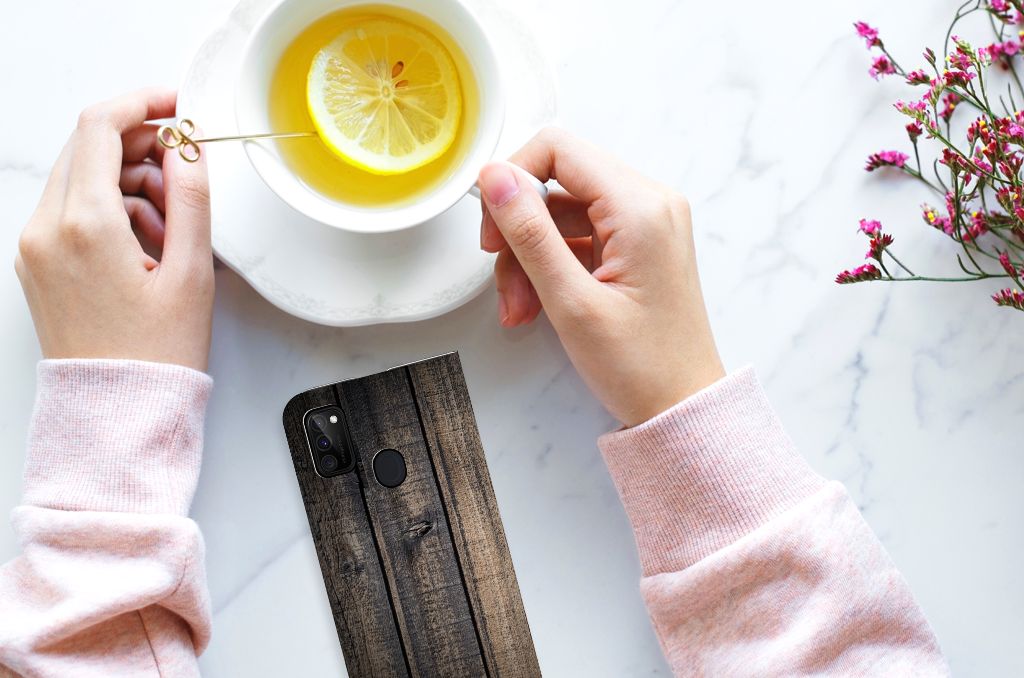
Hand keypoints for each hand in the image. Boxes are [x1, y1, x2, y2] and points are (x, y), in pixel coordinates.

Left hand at [15, 88, 213, 371]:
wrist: (117, 411)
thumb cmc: (156, 355)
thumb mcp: (192, 272)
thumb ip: (192, 198)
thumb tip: (188, 147)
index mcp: (85, 225)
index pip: (101, 127)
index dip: (143, 103)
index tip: (176, 105)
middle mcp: (47, 229)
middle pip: (88, 148)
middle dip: (141, 147)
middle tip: (185, 173)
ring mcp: (36, 246)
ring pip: (82, 178)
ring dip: (129, 182)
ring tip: (173, 228)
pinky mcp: (37, 263)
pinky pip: (72, 210)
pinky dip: (111, 210)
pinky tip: (147, 244)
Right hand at [478, 128, 723, 426]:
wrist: (683, 408)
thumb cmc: (641, 366)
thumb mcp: (571, 301)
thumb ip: (530, 233)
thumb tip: (495, 177)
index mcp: (641, 207)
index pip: (558, 149)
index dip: (513, 179)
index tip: (492, 226)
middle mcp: (649, 203)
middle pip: (557, 182)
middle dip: (519, 230)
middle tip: (503, 278)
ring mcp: (645, 224)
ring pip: (561, 214)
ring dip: (530, 257)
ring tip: (520, 309)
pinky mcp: (637, 245)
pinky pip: (578, 237)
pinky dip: (551, 267)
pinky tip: (537, 306)